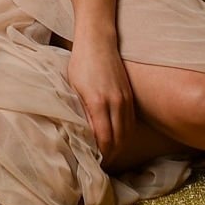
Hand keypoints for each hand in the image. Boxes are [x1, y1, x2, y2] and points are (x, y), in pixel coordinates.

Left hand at [66, 38, 135, 163]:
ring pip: (127, 133)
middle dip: (111, 155)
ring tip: (108, 155)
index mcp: (98, 103)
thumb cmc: (81, 63)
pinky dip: (125, 134)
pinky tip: (117, 138)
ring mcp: (125, 99)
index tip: (93, 162)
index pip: (104, 140)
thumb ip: (81, 112)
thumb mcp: (74, 88)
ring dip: (119, 147)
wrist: (98, 40)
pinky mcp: (130, 95)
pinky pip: (130, 122)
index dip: (101, 155)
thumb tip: (84, 135)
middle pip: (119, 140)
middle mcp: (116, 103)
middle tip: (101, 164)